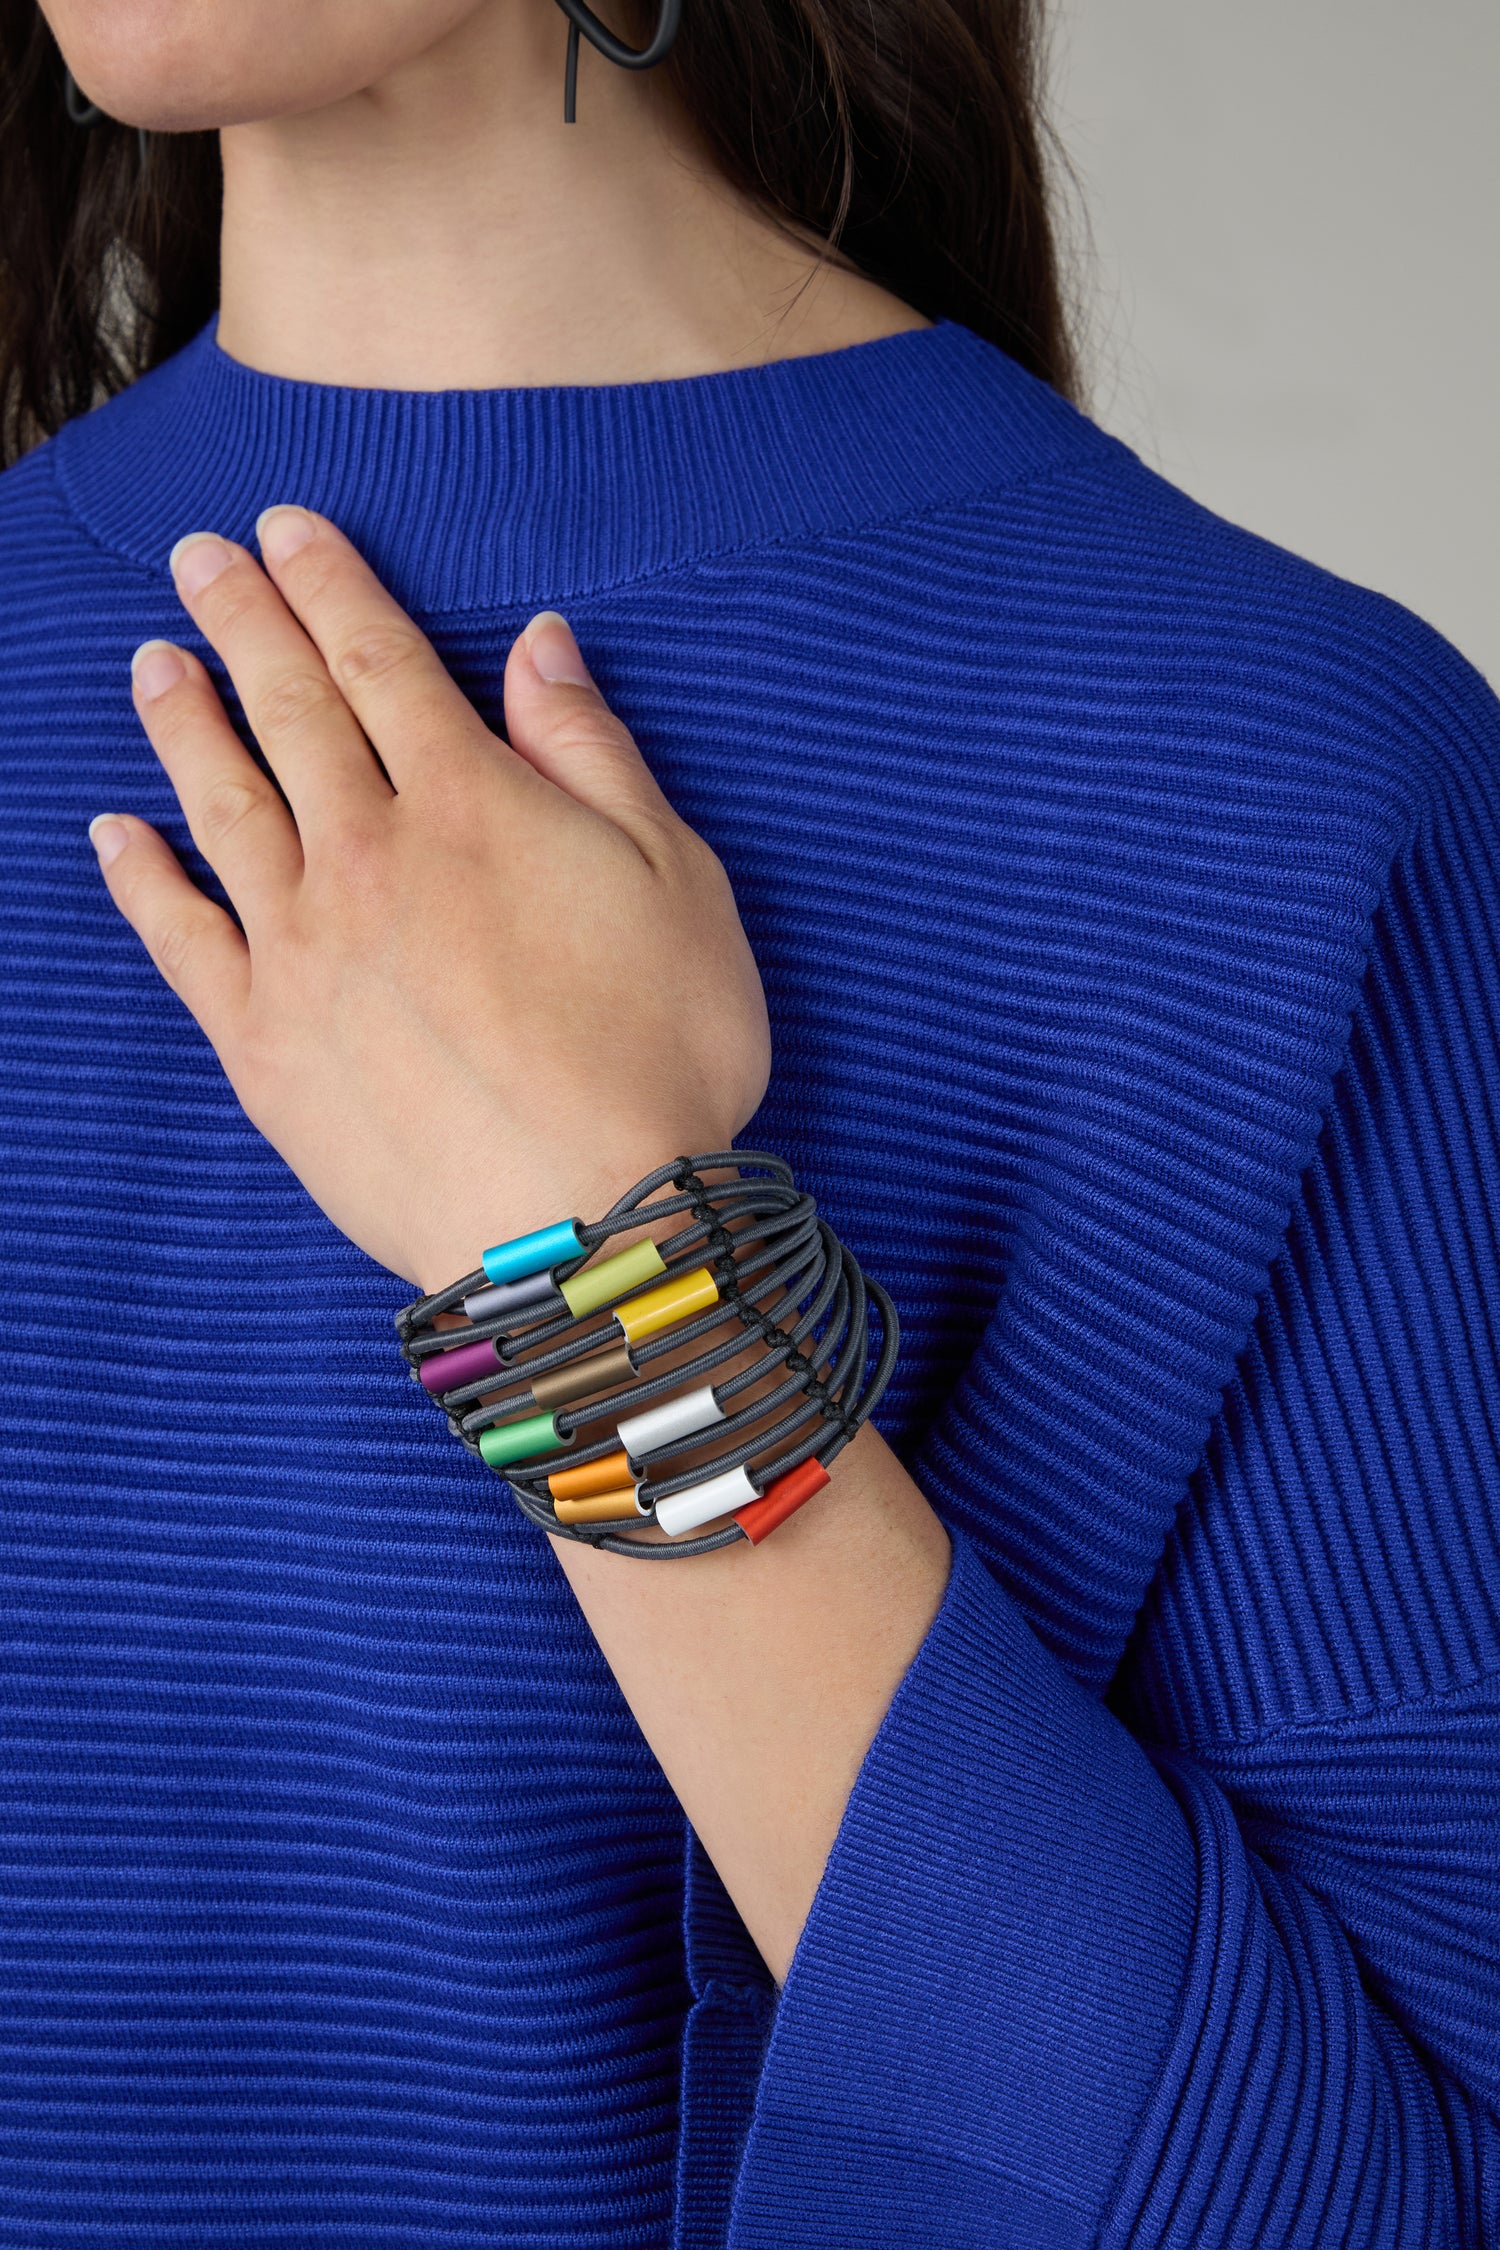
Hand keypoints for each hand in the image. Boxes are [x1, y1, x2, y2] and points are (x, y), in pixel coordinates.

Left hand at [90, 506, 771, 1290]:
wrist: (586, 1228)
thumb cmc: (660, 1056)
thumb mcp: (676, 882)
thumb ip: (591, 754)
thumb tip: (538, 646)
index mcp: (468, 805)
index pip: (378, 662)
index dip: (329, 586)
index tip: (285, 528)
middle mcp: (365, 857)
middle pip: (286, 712)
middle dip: (241, 621)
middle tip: (198, 557)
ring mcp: (299, 951)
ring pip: (222, 806)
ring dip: (182, 724)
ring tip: (153, 662)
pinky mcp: (261, 1045)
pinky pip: (180, 939)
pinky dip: (141, 879)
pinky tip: (114, 833)